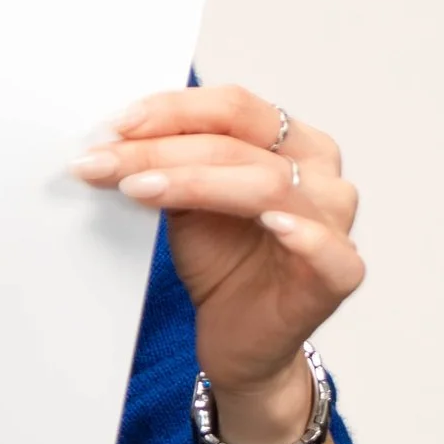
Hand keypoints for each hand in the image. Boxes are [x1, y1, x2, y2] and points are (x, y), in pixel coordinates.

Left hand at [71, 84, 363, 436]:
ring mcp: (335, 220)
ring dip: (195, 182)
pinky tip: (269, 223)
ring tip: (139, 188)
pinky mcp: (340, 272)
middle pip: (240, 142)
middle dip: (162, 149)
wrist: (236, 336)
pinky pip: (327, 248)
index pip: (232, 107)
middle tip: (103, 160)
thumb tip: (109, 138)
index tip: (112, 126)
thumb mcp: (185, 201)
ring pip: (266, 184)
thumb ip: (167, 164)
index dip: (170, 110)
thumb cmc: (221, 262)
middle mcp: (320, 171)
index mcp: (289, 141)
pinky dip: (301, 233)